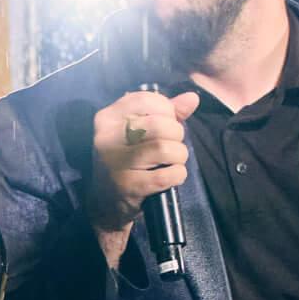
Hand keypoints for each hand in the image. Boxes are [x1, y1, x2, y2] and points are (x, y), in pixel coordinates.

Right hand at [89, 89, 199, 232]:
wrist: (106, 201)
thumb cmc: (126, 160)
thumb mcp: (137, 130)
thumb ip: (165, 112)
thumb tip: (192, 98)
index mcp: (107, 118)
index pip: (146, 100)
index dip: (166, 110)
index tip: (166, 123)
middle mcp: (106, 138)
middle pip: (160, 125)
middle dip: (176, 135)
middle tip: (172, 146)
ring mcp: (115, 163)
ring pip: (165, 148)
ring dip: (179, 156)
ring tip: (173, 161)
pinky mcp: (128, 186)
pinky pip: (167, 174)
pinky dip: (178, 175)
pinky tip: (172, 176)